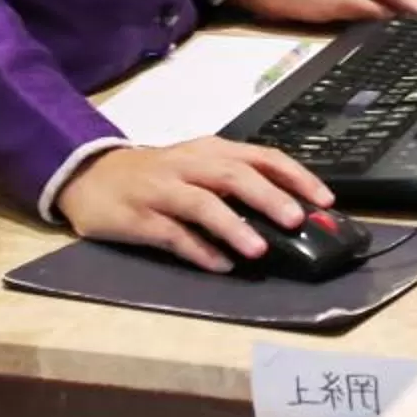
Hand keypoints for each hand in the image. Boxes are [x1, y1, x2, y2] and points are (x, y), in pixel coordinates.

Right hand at [57, 138, 331, 271]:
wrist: (91, 176)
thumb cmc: (158, 175)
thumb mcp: (198, 167)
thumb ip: (236, 184)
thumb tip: (291, 212)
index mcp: (211, 150)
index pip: (261, 156)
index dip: (295, 176)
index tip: (325, 199)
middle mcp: (189, 165)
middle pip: (233, 175)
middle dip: (268, 196)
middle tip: (296, 219)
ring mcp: (162, 190)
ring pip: (202, 204)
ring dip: (233, 226)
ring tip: (259, 249)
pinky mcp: (138, 218)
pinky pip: (171, 235)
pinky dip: (198, 250)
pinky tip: (220, 265)